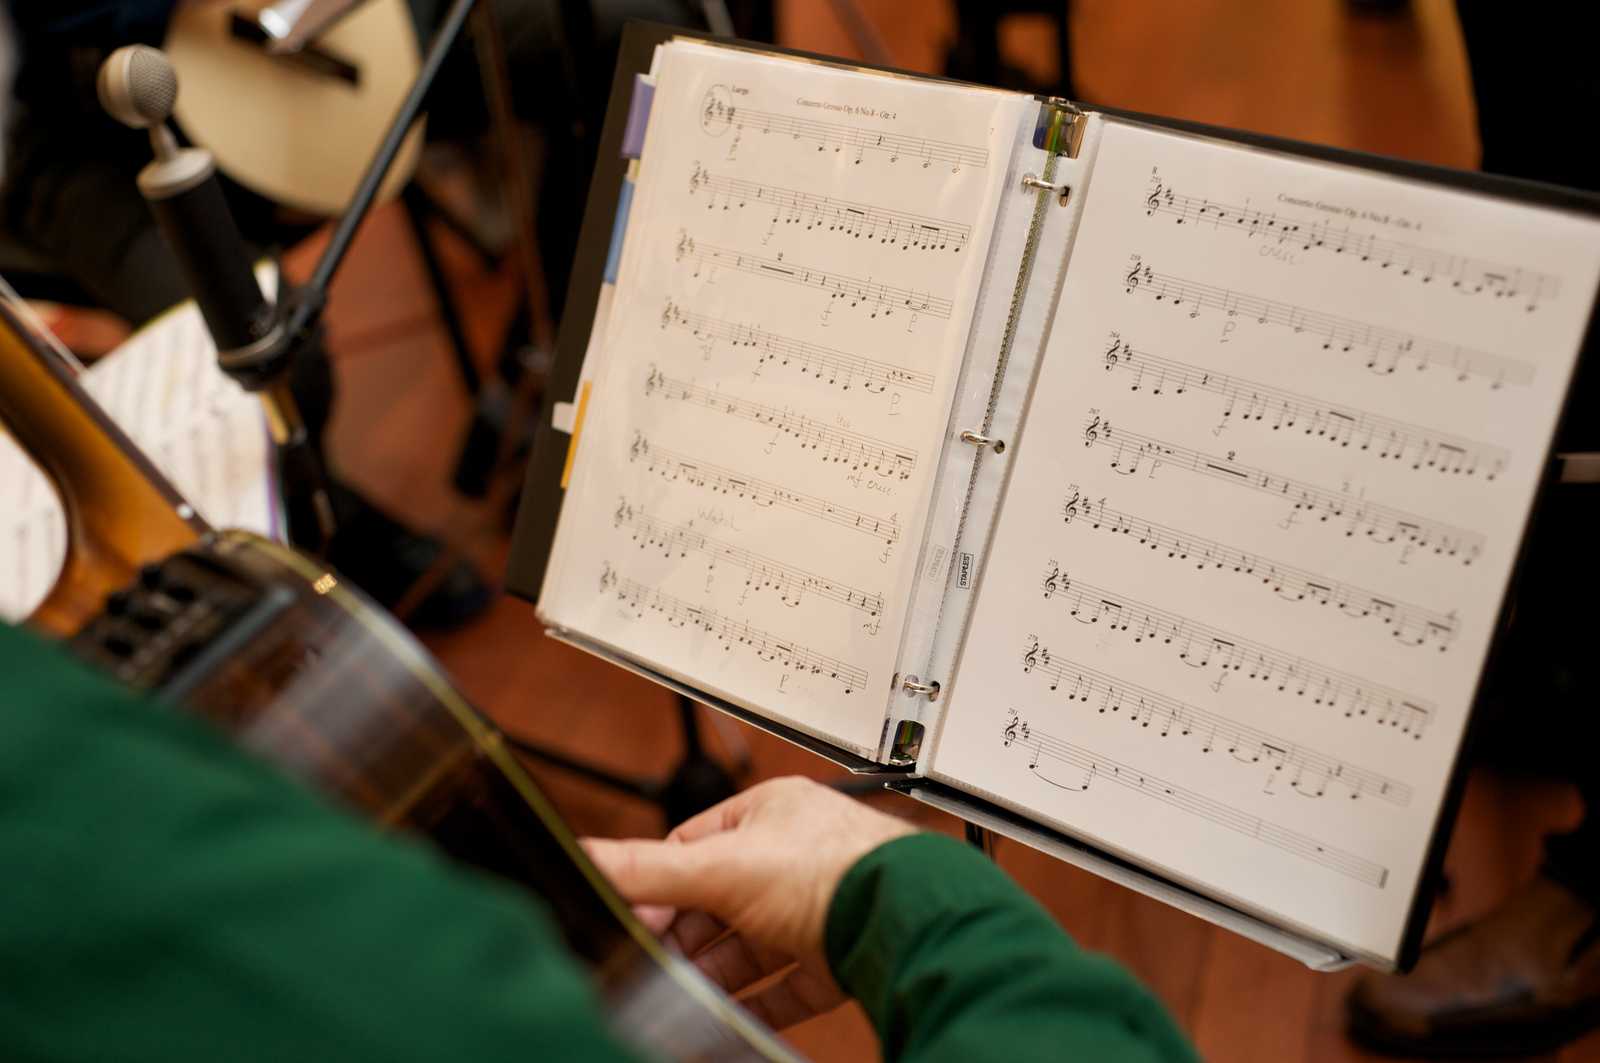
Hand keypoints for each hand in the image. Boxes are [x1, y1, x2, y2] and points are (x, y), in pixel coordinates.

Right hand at [583, 776, 915, 1028]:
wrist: (903, 920)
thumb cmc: (831, 869)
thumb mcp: (719, 866)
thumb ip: (647, 867)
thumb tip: (585, 854)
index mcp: (770, 814)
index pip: (696, 844)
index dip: (663, 883)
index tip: (634, 916)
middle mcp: (798, 857)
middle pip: (721, 901)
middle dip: (688, 936)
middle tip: (655, 962)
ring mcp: (820, 907)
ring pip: (752, 945)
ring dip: (716, 971)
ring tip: (685, 994)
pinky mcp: (839, 954)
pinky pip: (789, 983)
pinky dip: (759, 1000)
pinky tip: (733, 1015)